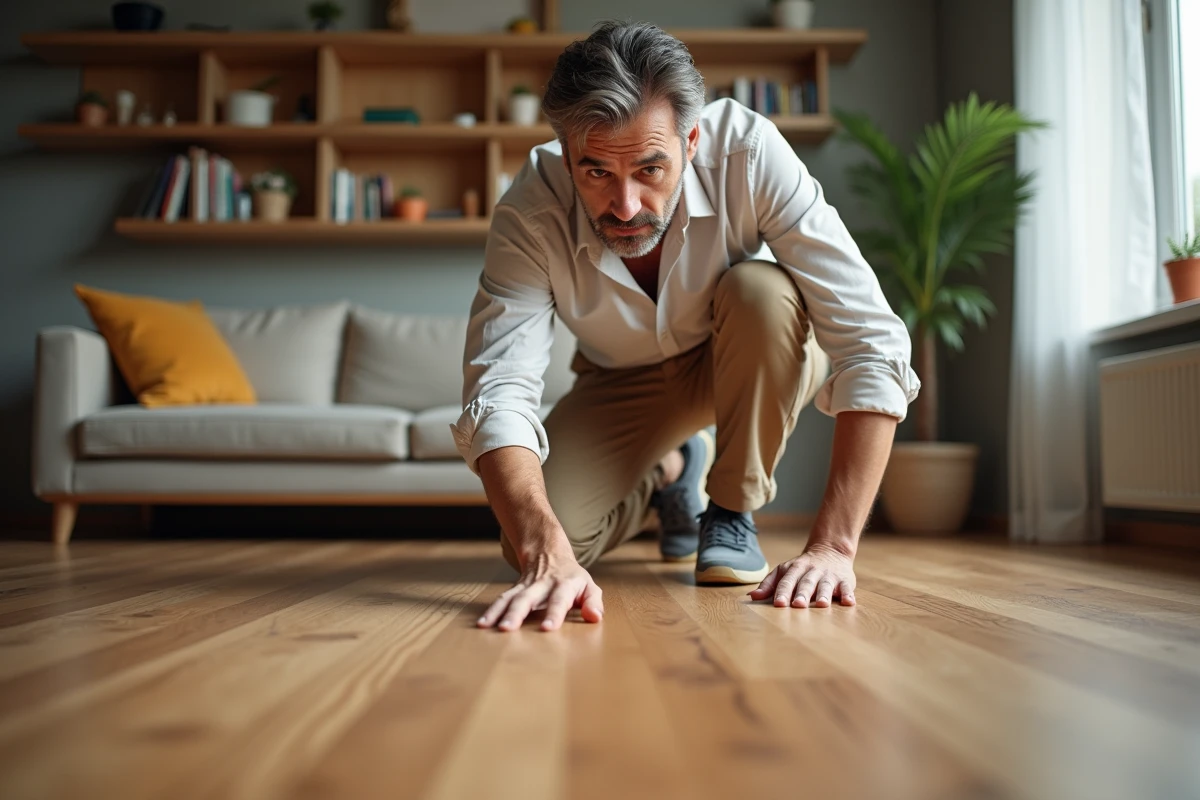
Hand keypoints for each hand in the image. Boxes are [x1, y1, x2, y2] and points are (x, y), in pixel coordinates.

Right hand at [477, 550, 603, 631]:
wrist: (550, 553)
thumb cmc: (573, 579)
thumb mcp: (589, 587)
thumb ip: (593, 602)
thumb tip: (594, 618)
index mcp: (563, 585)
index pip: (558, 600)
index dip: (553, 613)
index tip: (547, 628)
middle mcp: (542, 585)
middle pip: (527, 599)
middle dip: (517, 614)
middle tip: (507, 629)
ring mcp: (526, 587)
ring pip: (511, 598)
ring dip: (499, 612)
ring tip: (489, 627)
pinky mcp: (514, 590)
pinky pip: (501, 600)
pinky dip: (491, 611)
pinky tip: (482, 624)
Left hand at [749, 542, 856, 608]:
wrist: (830, 550)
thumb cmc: (802, 568)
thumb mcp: (784, 571)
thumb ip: (769, 584)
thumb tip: (752, 596)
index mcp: (794, 569)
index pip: (787, 581)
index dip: (782, 592)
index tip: (778, 604)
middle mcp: (811, 571)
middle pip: (805, 583)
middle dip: (802, 594)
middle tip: (798, 605)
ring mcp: (828, 575)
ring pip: (825, 585)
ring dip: (823, 594)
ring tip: (821, 604)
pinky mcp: (844, 580)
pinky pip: (847, 587)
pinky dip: (848, 594)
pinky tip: (848, 602)